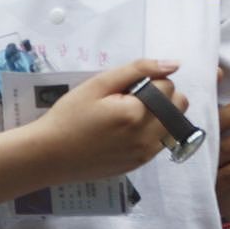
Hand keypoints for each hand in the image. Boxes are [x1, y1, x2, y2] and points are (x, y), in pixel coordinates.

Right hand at [35, 58, 186, 181]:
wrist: (50, 154)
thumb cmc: (70, 115)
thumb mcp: (99, 84)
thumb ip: (138, 70)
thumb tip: (173, 64)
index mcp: (136, 114)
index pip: (168, 85)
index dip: (151, 80)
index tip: (128, 86)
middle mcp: (146, 137)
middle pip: (179, 105)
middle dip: (163, 95)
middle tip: (133, 97)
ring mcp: (145, 154)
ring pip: (174, 125)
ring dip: (161, 114)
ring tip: (130, 113)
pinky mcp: (139, 164)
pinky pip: (161, 142)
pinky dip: (153, 131)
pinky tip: (127, 129)